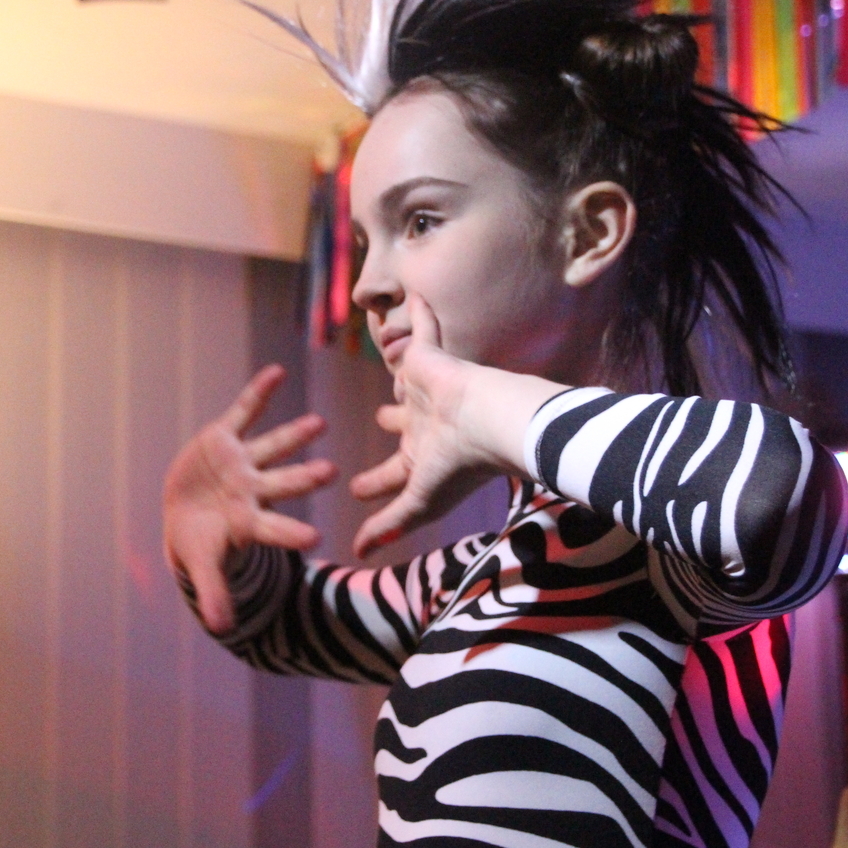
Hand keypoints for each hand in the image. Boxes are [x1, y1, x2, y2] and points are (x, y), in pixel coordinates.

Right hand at [163, 365, 335, 633]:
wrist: (186, 511)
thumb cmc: (199, 542)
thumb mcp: (201, 566)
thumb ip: (215, 592)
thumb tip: (223, 630)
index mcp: (249, 522)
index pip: (275, 530)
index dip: (291, 534)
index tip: (316, 539)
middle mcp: (254, 490)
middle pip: (284, 484)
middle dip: (305, 479)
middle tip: (333, 473)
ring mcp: (242, 462)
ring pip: (273, 447)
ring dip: (294, 435)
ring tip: (319, 424)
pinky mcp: (225, 437)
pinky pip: (243, 411)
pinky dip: (258, 393)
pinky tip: (277, 372)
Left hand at [349, 296, 497, 556]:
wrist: (490, 422)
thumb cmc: (458, 465)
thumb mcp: (418, 501)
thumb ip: (388, 523)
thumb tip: (356, 554)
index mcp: (422, 458)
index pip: (393, 472)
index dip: (375, 481)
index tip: (357, 488)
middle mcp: (425, 423)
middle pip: (402, 421)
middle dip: (393, 420)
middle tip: (381, 417)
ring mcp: (427, 390)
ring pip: (408, 378)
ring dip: (403, 367)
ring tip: (393, 350)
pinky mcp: (430, 359)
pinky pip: (422, 331)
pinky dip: (421, 313)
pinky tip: (414, 293)